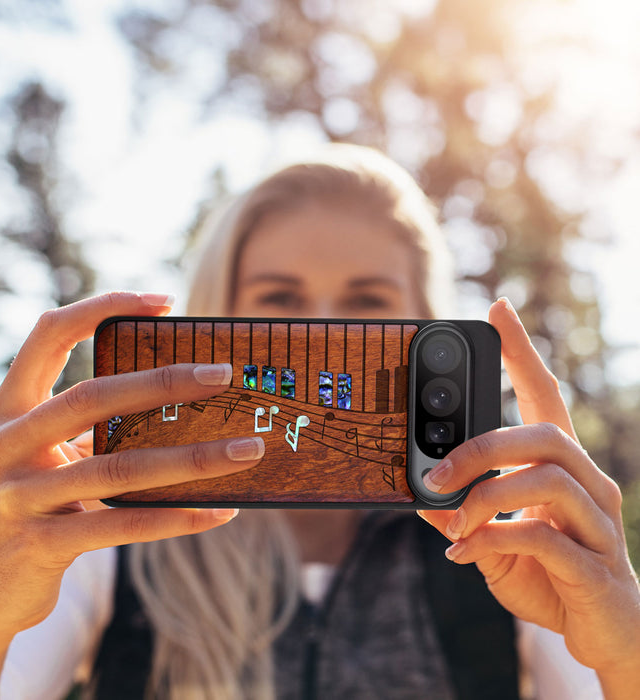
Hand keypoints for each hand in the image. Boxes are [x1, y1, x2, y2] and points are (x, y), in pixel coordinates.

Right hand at [0, 292, 264, 639]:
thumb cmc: (36, 503)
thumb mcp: (51, 455)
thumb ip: (94, 426)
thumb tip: (183, 398)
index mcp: (8, 409)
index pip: (49, 335)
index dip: (102, 307)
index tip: (164, 301)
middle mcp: (2, 445)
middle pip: (91, 397)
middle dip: (163, 382)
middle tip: (223, 375)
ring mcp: (16, 498)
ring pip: (118, 468)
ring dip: (193, 458)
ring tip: (247, 450)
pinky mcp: (39, 546)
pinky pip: (122, 525)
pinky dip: (177, 518)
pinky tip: (220, 512)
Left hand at [418, 298, 639, 690]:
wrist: (603, 634)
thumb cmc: (549, 576)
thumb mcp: (493, 540)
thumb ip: (462, 514)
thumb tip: (419, 494)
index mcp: (561, 468)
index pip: (545, 395)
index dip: (522, 352)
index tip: (498, 309)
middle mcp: (589, 484)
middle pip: (544, 434)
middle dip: (481, 447)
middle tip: (435, 472)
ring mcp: (599, 523)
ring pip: (546, 479)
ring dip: (485, 497)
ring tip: (452, 522)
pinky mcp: (596, 566)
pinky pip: (544, 538)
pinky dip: (493, 540)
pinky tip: (464, 554)